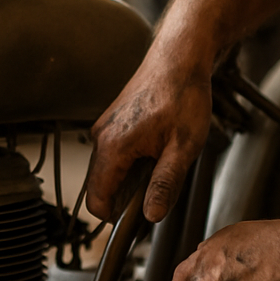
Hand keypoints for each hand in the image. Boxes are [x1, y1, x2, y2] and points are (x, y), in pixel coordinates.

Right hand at [86, 36, 211, 223]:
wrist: (180, 57)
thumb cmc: (183, 95)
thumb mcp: (183, 147)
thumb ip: (165, 184)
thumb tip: (151, 216)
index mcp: (113, 147)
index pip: (96, 200)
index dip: (113, 218)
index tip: (135, 223)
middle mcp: (101, 137)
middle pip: (100, 187)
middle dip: (123, 198)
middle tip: (158, 192)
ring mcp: (103, 128)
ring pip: (106, 170)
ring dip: (128, 178)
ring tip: (161, 165)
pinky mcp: (110, 121)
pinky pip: (111, 154)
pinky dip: (128, 162)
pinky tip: (155, 150)